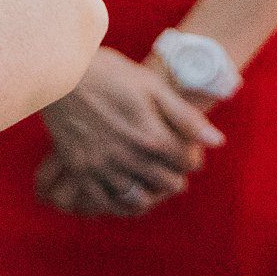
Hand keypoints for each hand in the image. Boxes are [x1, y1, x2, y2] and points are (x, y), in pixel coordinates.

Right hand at [36, 47, 219, 215]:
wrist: (59, 72)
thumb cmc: (108, 73)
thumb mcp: (152, 86)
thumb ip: (185, 117)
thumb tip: (217, 142)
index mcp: (152, 136)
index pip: (189, 163)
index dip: (192, 155)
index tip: (184, 146)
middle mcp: (129, 157)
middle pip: (169, 185)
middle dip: (175, 174)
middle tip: (168, 162)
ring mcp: (102, 166)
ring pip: (139, 199)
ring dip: (150, 191)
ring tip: (147, 178)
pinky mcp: (79, 169)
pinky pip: (103, 201)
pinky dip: (118, 203)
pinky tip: (123, 190)